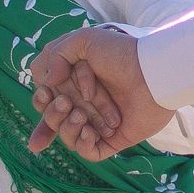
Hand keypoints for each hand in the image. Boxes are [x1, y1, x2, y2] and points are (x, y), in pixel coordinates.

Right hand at [23, 24, 169, 160]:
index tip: (46, 93)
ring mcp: (98, 123)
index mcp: (75, 84)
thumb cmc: (121, 54)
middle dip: (52, 113)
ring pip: (67, 135)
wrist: (152, 72)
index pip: (47, 98)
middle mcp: (84, 104)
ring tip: (80, 115)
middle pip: (53, 119)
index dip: (41, 100)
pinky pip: (88, 152)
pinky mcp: (112, 140)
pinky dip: (82, 144)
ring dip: (67, 127)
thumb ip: (55, 54)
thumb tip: (46, 82)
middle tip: (66, 102)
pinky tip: (89, 131)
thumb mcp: (84, 40)